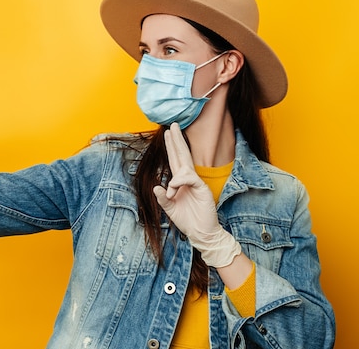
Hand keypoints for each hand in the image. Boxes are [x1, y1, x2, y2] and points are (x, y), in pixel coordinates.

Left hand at [153, 123, 241, 266]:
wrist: (202, 233)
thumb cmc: (187, 220)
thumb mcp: (170, 209)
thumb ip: (162, 199)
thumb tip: (156, 187)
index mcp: (180, 182)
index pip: (175, 161)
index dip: (171, 148)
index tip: (167, 134)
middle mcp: (188, 180)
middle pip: (181, 156)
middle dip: (176, 140)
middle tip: (172, 125)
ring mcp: (196, 183)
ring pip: (185, 163)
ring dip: (178, 149)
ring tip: (171, 139)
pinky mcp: (202, 189)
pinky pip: (190, 178)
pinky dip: (180, 181)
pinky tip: (173, 186)